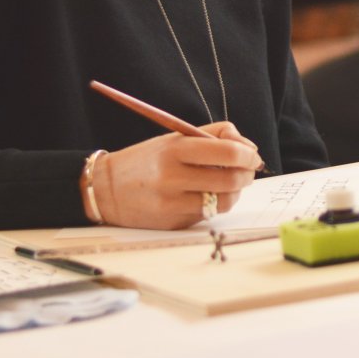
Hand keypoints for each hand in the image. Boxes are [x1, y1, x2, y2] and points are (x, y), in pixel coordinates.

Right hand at [91, 125, 261, 229]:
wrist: (106, 190)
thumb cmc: (148, 160)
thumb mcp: (175, 137)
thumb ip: (213, 134)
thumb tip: (249, 148)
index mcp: (174, 150)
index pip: (227, 153)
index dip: (248, 155)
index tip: (252, 156)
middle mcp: (172, 177)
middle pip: (230, 180)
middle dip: (247, 175)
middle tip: (247, 171)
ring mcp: (172, 204)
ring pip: (224, 201)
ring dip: (236, 192)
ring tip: (229, 184)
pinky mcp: (172, 223)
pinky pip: (208, 215)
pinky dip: (216, 205)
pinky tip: (207, 196)